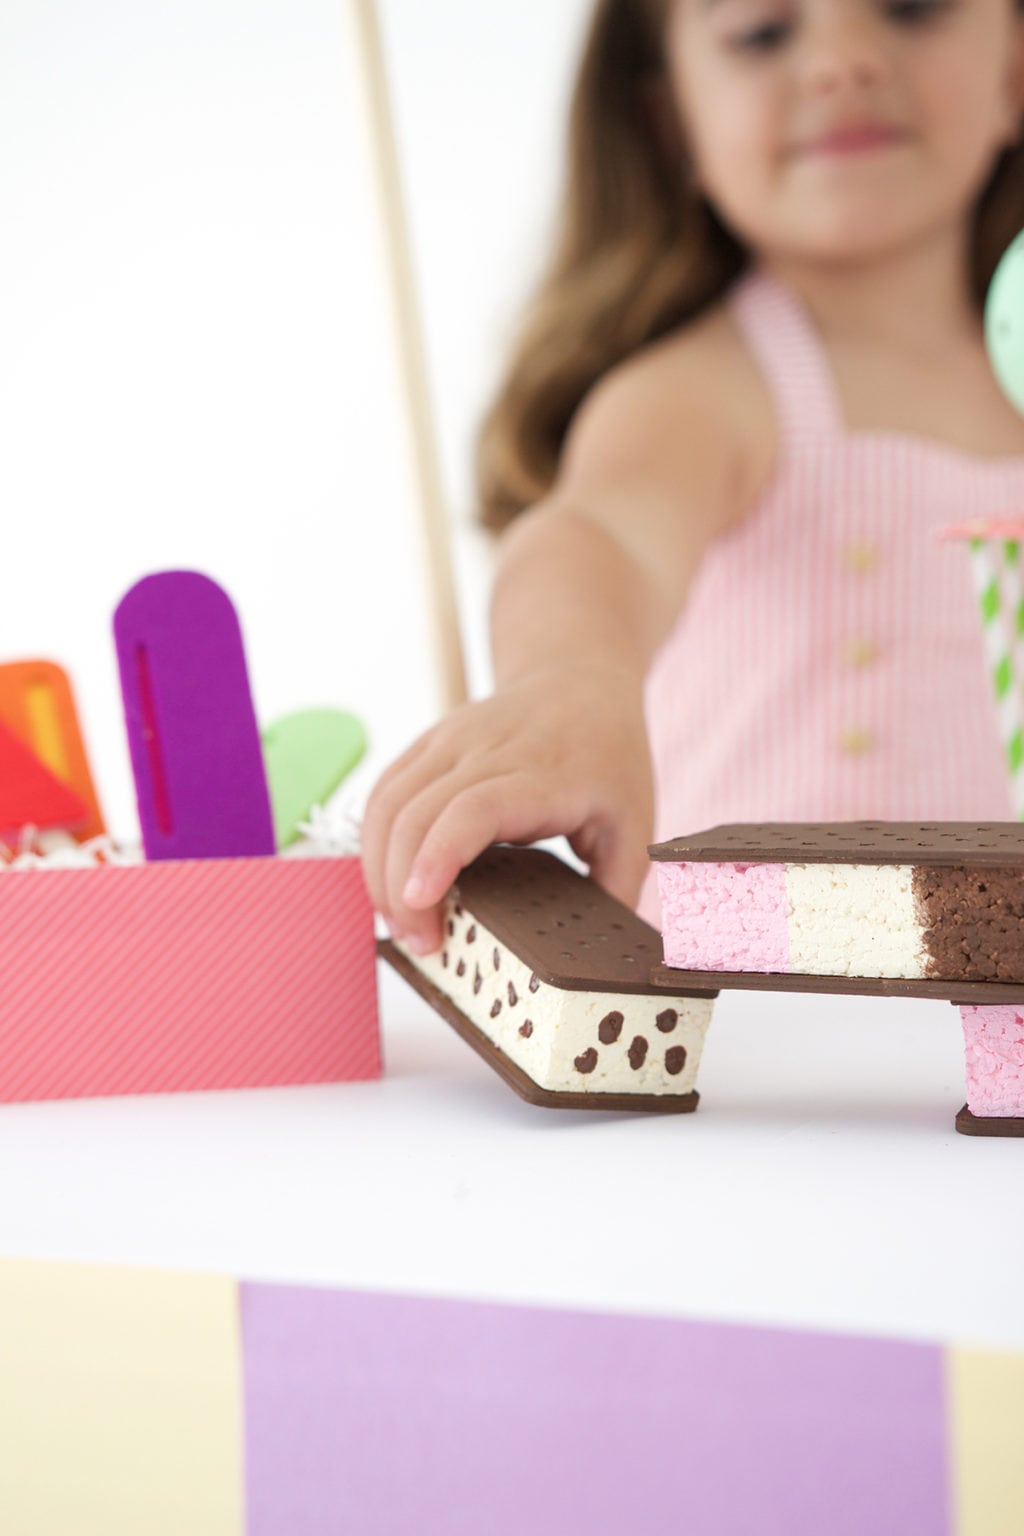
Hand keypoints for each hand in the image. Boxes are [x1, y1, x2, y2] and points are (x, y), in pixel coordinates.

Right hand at [361, 664, 653, 953]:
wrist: (578, 676)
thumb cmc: (608, 754)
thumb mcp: (634, 823)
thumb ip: (616, 891)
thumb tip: (598, 959)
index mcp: (543, 772)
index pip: (473, 809)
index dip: (439, 856)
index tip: (422, 904)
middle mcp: (487, 749)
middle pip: (417, 814)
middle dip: (401, 887)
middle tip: (419, 942)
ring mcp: (449, 741)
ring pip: (387, 803)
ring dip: (379, 869)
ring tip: (400, 922)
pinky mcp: (427, 743)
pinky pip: (383, 792)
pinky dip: (375, 843)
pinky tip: (389, 882)